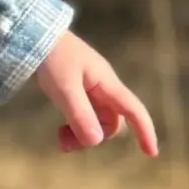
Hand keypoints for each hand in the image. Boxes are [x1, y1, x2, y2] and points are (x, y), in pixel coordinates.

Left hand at [33, 30, 157, 156]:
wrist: (36, 36)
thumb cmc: (52, 58)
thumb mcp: (64, 88)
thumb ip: (80, 114)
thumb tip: (96, 141)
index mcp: (107, 84)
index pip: (133, 110)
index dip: (145, 130)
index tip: (151, 153)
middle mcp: (103, 88)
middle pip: (111, 122)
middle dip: (95, 137)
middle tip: (64, 143)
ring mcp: (91, 90)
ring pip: (97, 122)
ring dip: (82, 135)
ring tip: (60, 140)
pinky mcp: (78, 91)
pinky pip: (85, 116)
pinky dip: (75, 127)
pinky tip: (61, 131)